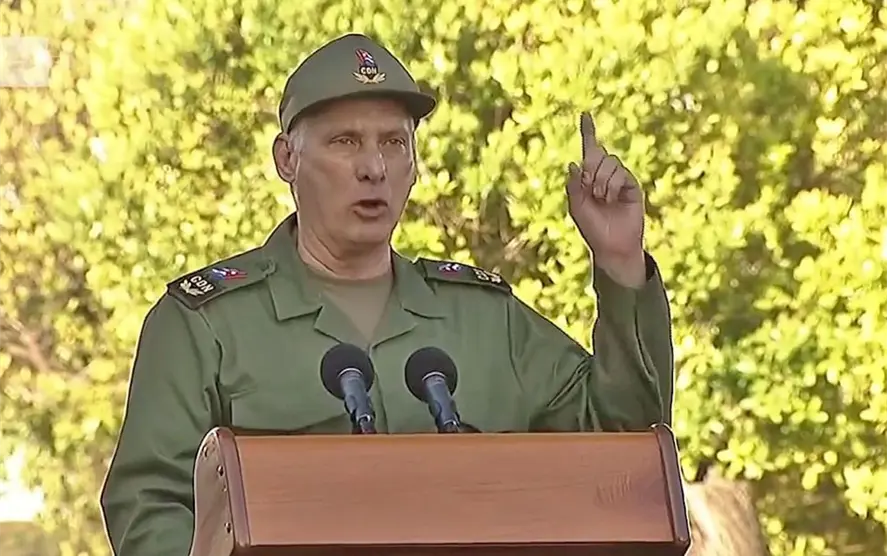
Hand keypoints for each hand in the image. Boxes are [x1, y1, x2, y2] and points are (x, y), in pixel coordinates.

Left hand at [566, 112, 646, 286]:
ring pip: (610, 163)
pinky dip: (612, 185)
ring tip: (601, 198)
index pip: (590, 150)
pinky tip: (610, 199)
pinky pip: (621, 173)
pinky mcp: (632, 186)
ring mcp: (620, 179)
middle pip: (598, 155)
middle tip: (589, 187)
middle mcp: (605, 175)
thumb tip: (573, 164)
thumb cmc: (592, 228)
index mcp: (589, 178)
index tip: (585, 115)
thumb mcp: (576, 207)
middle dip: (590, 169)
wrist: (612, 245)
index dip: (588, 132)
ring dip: (601, 181)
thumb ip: (574, 186)